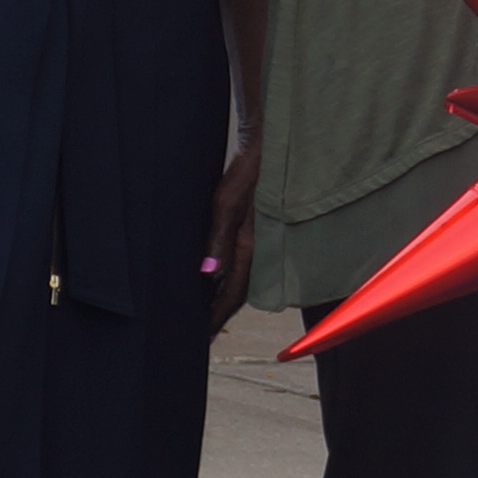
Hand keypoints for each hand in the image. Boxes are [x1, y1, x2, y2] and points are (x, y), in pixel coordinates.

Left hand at [204, 136, 260, 332]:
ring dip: (227, 295)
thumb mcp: (228, 200)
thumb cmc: (250, 167)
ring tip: (210, 310)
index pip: (233, 292)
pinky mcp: (259, 227)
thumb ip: (218, 237)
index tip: (203, 337)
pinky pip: (248, 260)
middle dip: (221, 311)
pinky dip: (234, 274)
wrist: (274, 141)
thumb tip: (208, 274)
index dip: (217, 316)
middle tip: (204, 332)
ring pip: (245, 277)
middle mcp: (260, 247)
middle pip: (240, 290)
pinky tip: (223, 275)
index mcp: (252, 245)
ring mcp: (262, 238)